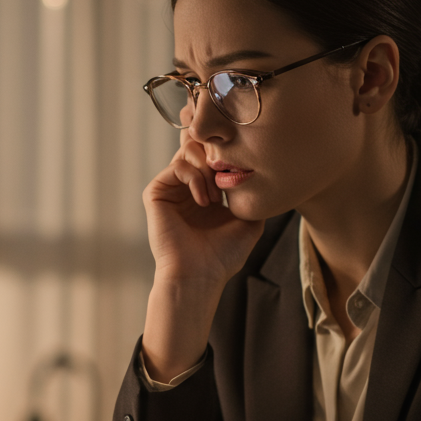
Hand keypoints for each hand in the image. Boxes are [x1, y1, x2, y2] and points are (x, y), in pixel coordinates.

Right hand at [143, 109, 263, 286]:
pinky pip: (177, 166)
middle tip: (227, 177)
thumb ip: (253, 196)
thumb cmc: (223, 256)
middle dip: (217, 154)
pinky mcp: (155, 193)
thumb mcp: (249, 222)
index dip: (228, 152)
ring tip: (216, 198)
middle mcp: (186, 186)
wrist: (199, 276)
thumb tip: (265, 175)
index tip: (242, 168)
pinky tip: (204, 202)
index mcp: (205, 190)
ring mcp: (170, 189)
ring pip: (188, 151)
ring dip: (208, 169)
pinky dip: (195, 178)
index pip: (213, 154)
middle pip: (199, 144)